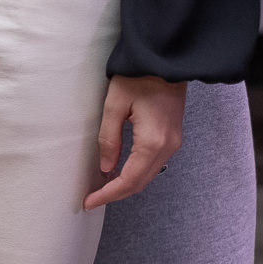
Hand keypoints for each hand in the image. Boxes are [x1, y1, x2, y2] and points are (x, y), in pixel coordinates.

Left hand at [83, 75, 186, 210]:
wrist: (165, 61)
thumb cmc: (137, 78)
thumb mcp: (114, 106)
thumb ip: (109, 139)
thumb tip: (106, 167)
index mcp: (152, 141)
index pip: (129, 179)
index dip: (108, 194)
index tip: (88, 202)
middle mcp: (168, 146)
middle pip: (141, 182)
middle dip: (115, 194)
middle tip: (91, 200)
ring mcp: (173, 142)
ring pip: (148, 175)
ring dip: (125, 185)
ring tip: (101, 189)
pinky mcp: (172, 137)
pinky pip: (153, 163)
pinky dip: (135, 173)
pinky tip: (118, 172)